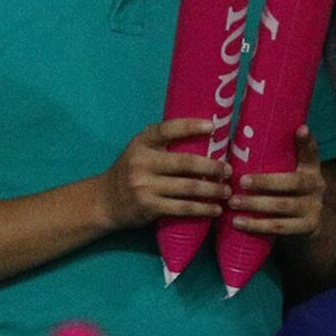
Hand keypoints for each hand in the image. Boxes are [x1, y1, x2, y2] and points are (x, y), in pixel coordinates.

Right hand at [99, 118, 228, 227]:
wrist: (105, 200)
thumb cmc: (131, 172)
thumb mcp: (139, 151)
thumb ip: (162, 145)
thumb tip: (205, 140)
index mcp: (141, 143)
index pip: (166, 130)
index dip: (190, 126)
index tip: (212, 126)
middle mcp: (141, 162)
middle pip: (185, 162)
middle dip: (212, 167)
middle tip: (229, 171)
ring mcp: (144, 185)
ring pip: (188, 187)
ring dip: (213, 190)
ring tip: (227, 192)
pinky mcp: (148, 206)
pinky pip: (183, 207)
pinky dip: (203, 208)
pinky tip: (215, 209)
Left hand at [231, 127, 325, 236]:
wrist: (309, 223)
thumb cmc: (286, 190)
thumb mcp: (287, 172)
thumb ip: (270, 159)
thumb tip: (232, 141)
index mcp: (310, 168)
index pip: (311, 152)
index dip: (307, 142)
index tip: (301, 129)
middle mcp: (316, 186)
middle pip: (293, 182)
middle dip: (265, 182)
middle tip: (241, 181)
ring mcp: (314, 207)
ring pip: (283, 206)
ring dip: (256, 205)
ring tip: (233, 202)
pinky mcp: (307, 227)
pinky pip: (280, 227)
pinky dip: (258, 225)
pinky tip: (239, 222)